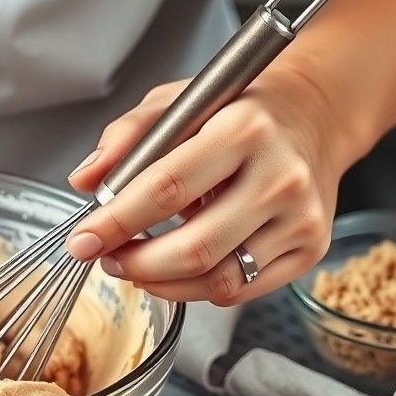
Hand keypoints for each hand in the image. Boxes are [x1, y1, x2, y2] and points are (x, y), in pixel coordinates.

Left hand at [65, 67, 355, 304]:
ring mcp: (301, 218)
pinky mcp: (309, 249)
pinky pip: (240, 291)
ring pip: (217, 280)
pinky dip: (195, 291)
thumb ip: (124, 138)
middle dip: (135, 263)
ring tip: (134, 266)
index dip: (116, 222)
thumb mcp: (175, 103)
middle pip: (194, 248)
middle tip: (107, 258)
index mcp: (243, 129)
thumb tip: (84, 180)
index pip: (166, 188)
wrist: (313, 118)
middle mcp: (280, 176)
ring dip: (160, 284)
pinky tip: (174, 272)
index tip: (83, 240)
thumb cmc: (236, 112)